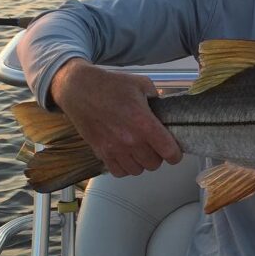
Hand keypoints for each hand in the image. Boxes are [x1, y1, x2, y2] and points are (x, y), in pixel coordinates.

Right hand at [50, 58, 182, 177]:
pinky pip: (118, 172)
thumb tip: (166, 108)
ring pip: (137, 170)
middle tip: (156, 146)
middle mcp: (130, 140)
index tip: (175, 151)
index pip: (168, 151)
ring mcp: (113, 149)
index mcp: (143, 122)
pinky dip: (125, 167)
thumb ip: (158, 98)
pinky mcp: (100, 152)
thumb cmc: (111, 84)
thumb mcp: (142, 83)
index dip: (176, 154)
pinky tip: (127, 155)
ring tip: (141, 150)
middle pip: (154, 164)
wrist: (79, 89)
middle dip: (159, 156)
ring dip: (142, 162)